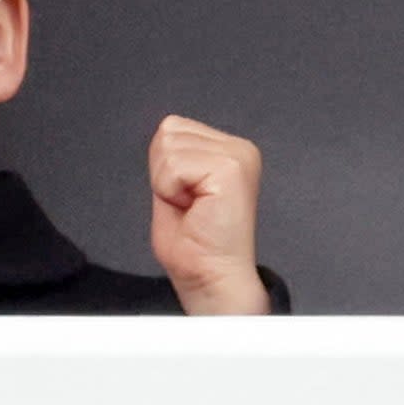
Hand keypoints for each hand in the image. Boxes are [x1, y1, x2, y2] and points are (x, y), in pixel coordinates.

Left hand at [148, 115, 269, 314]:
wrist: (209, 277)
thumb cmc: (195, 243)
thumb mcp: (176, 182)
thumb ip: (174, 152)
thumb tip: (165, 129)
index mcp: (229, 149)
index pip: (172, 127)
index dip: (164, 167)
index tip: (186, 197)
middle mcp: (239, 148)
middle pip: (167, 132)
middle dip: (165, 172)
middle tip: (189, 204)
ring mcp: (238, 156)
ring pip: (168, 147)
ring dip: (168, 183)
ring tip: (193, 208)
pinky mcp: (231, 168)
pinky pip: (174, 166)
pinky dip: (172, 190)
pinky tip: (196, 209)